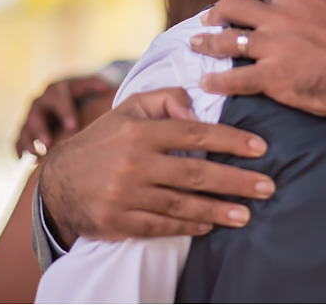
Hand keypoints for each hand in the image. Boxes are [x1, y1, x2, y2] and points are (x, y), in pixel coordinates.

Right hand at [16, 75, 115, 157]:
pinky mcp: (27, 127)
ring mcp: (32, 114)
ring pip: (25, 126)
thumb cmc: (80, 91)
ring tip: (35, 154)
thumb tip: (107, 87)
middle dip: (41, 128)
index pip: (59, 99)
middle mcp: (41, 101)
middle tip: (48, 142)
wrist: (64, 92)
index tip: (73, 126)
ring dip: (28, 140)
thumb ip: (95, 85)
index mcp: (57, 90)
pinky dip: (18, 147)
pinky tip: (20, 159)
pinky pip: (18, 137)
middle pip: (37, 114)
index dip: (65, 112)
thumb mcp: (87, 84)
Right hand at [38, 87, 274, 246]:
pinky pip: (160, 227)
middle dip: (236, 180)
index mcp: (140, 131)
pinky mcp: (117, 222)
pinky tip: (210, 226)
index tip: (261, 148)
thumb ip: (166, 98)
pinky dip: (187, 227)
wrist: (58, 181)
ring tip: (247, 214)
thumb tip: (196, 108)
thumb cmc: (106, 140)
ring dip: (218, 210)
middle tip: (267, 186)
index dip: (231, 140)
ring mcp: (124, 195)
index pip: (195, 133)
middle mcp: (133, 163)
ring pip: (181, 204)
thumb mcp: (130, 108)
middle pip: (195, 172)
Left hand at [190, 0, 325, 128]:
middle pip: (233, 7)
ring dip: (207, 43)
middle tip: (209, 21)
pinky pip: (235, 78)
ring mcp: (274, 48)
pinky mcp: (274, 78)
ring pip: (227, 41)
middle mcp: (279, 18)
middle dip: (216, 13)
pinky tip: (207, 83)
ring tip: (196, 46)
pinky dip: (217, 80)